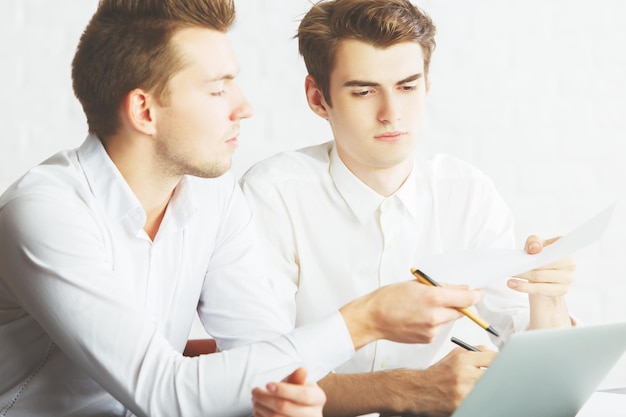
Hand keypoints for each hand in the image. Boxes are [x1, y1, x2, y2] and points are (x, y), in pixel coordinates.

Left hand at [252, 367, 325, 416]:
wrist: (299, 411)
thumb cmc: (296, 394)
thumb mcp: (298, 383)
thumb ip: (297, 377)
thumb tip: (302, 370)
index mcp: (318, 398)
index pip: (303, 395)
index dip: (284, 390)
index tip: (268, 384)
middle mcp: (314, 415)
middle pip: (285, 407)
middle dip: (265, 398)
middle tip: (255, 391)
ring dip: (260, 408)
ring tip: (255, 399)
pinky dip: (261, 416)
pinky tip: (258, 410)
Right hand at [340, 280, 482, 349]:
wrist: (372, 318)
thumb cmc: (388, 298)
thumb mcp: (415, 284)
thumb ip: (441, 287)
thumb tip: (462, 289)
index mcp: (433, 297)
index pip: (465, 298)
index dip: (475, 296)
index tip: (478, 293)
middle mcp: (435, 316)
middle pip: (460, 311)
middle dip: (457, 304)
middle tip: (443, 298)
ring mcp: (432, 330)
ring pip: (448, 320)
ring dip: (443, 313)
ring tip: (422, 308)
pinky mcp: (427, 339)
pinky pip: (438, 329)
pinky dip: (433, 323)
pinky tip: (417, 318)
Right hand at [382, 346, 495, 416]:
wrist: (418, 389)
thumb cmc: (438, 373)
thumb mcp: (454, 355)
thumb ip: (475, 352)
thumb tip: (496, 354)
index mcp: (463, 359)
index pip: (494, 358)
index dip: (503, 362)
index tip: (508, 365)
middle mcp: (463, 373)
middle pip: (494, 374)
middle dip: (499, 377)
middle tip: (503, 380)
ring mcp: (462, 390)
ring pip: (489, 390)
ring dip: (491, 390)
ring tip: (489, 390)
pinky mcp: (461, 405)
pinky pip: (479, 402)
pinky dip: (482, 400)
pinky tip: (479, 399)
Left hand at [507, 235, 574, 328]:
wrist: (545, 272)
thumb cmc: (542, 255)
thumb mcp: (537, 244)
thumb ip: (535, 241)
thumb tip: (534, 248)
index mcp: (566, 250)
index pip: (553, 252)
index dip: (541, 253)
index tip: (527, 253)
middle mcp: (570, 265)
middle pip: (543, 266)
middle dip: (525, 267)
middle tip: (511, 268)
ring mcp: (567, 279)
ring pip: (540, 279)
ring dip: (522, 278)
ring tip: (510, 277)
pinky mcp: (561, 290)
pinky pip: (540, 290)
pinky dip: (524, 287)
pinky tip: (513, 284)